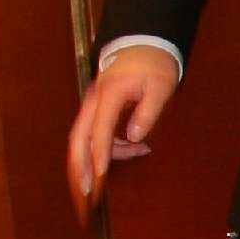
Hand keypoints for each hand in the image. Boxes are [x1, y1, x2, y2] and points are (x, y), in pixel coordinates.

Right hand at [65, 46, 179, 219]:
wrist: (143, 44)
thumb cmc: (154, 65)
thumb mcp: (161, 85)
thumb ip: (149, 111)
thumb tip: (135, 137)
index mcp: (108, 95)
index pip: (99, 131)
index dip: (99, 155)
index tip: (99, 177)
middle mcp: (93, 102)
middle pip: (78, 139)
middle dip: (78, 168)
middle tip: (83, 194)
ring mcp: (93, 106)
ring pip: (82, 139)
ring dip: (90, 163)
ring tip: (107, 181)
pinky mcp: (98, 110)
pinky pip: (95, 135)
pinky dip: (108, 148)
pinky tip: (134, 151)